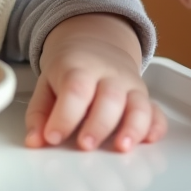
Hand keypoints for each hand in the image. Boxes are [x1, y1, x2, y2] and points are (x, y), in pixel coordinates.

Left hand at [25, 14, 165, 151]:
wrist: (95, 42)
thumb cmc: (69, 68)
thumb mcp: (46, 84)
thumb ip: (39, 114)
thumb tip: (34, 141)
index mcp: (78, 68)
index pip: (75, 89)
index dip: (64, 115)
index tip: (53, 137)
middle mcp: (108, 75)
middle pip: (108, 97)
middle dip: (98, 124)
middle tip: (85, 145)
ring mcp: (129, 85)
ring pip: (138, 104)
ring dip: (132, 128)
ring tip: (122, 147)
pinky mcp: (144, 97)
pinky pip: (156, 111)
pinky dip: (156, 127)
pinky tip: (149, 141)